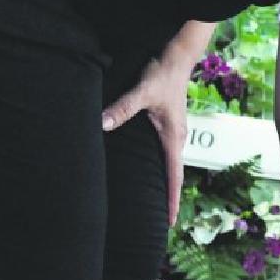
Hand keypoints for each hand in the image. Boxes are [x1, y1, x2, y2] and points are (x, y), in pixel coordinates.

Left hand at [102, 55, 191, 224]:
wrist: (177, 57)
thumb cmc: (163, 74)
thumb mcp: (142, 91)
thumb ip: (122, 108)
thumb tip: (102, 125)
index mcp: (174, 137)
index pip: (174, 177)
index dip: (171, 200)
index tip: (169, 222)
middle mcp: (176, 139)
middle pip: (173, 176)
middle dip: (168, 199)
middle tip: (159, 222)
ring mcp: (172, 133)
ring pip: (169, 166)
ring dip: (164, 185)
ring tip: (154, 204)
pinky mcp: (166, 126)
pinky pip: (164, 156)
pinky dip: (160, 170)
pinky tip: (148, 174)